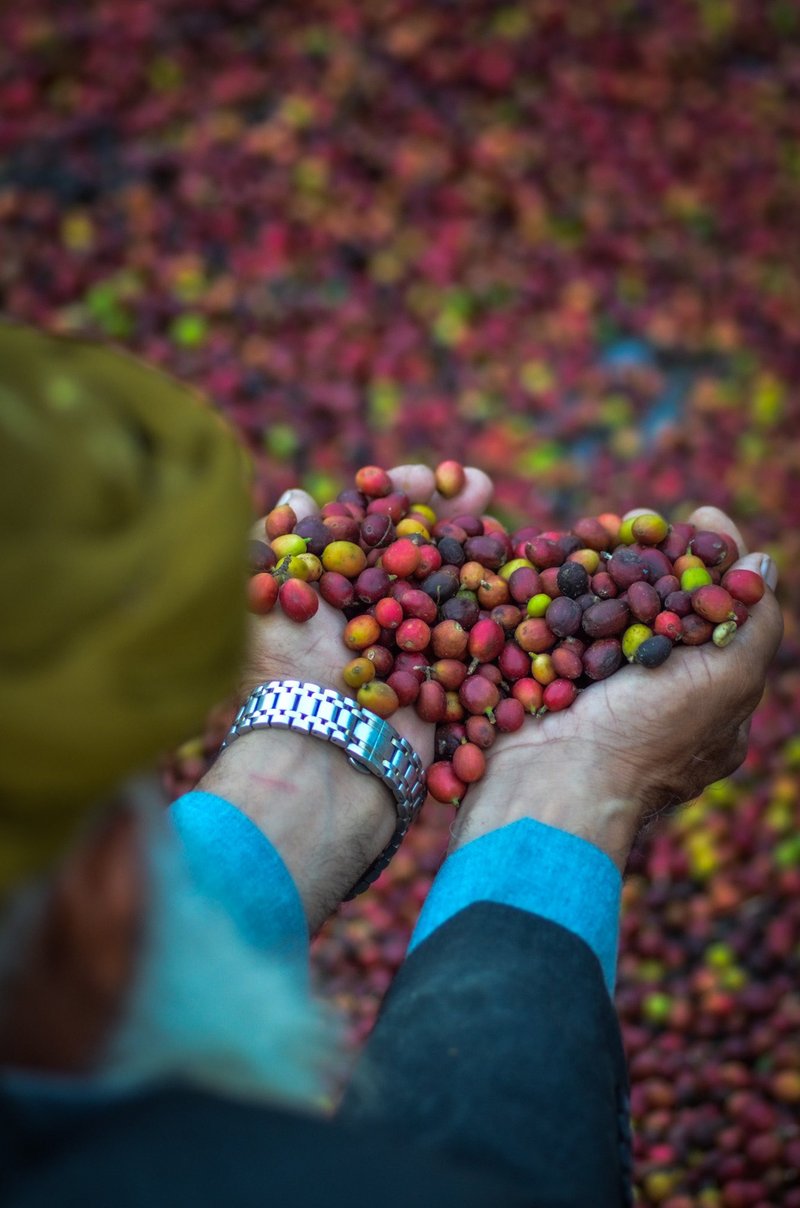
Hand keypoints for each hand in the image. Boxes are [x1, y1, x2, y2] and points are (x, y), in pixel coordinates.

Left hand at [200, 464, 491, 927]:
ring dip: (480, 550)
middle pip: (418, 549)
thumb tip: (296, 497)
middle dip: (450, 514)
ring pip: (453, 585)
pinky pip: (477, 634)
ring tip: (503, 517)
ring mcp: (413, 647)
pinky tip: (521, 568)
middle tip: (478, 482)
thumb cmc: (290, 671)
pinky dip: (500, 602)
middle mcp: (373, 615)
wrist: (328, 755)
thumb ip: (277, 541)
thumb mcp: (263, 595)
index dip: (396, 497)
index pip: (369, 529)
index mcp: (332, 591)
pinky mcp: (445, 679)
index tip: (423, 474)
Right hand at [451, 506, 783, 871]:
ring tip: (596, 526)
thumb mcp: (726, 682)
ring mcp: (593, 693)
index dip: (711, 566)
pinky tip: (557, 554)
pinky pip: (557, 625)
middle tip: (636, 517)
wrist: (549, 782)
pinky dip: (558, 590)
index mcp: (705, 707)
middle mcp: (650, 700)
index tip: (699, 518)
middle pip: (657, 609)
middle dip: (651, 557)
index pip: (716, 620)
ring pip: (603, 612)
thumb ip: (753, 624)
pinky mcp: (545, 682)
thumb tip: (761, 565)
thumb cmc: (646, 737)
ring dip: (602, 565)